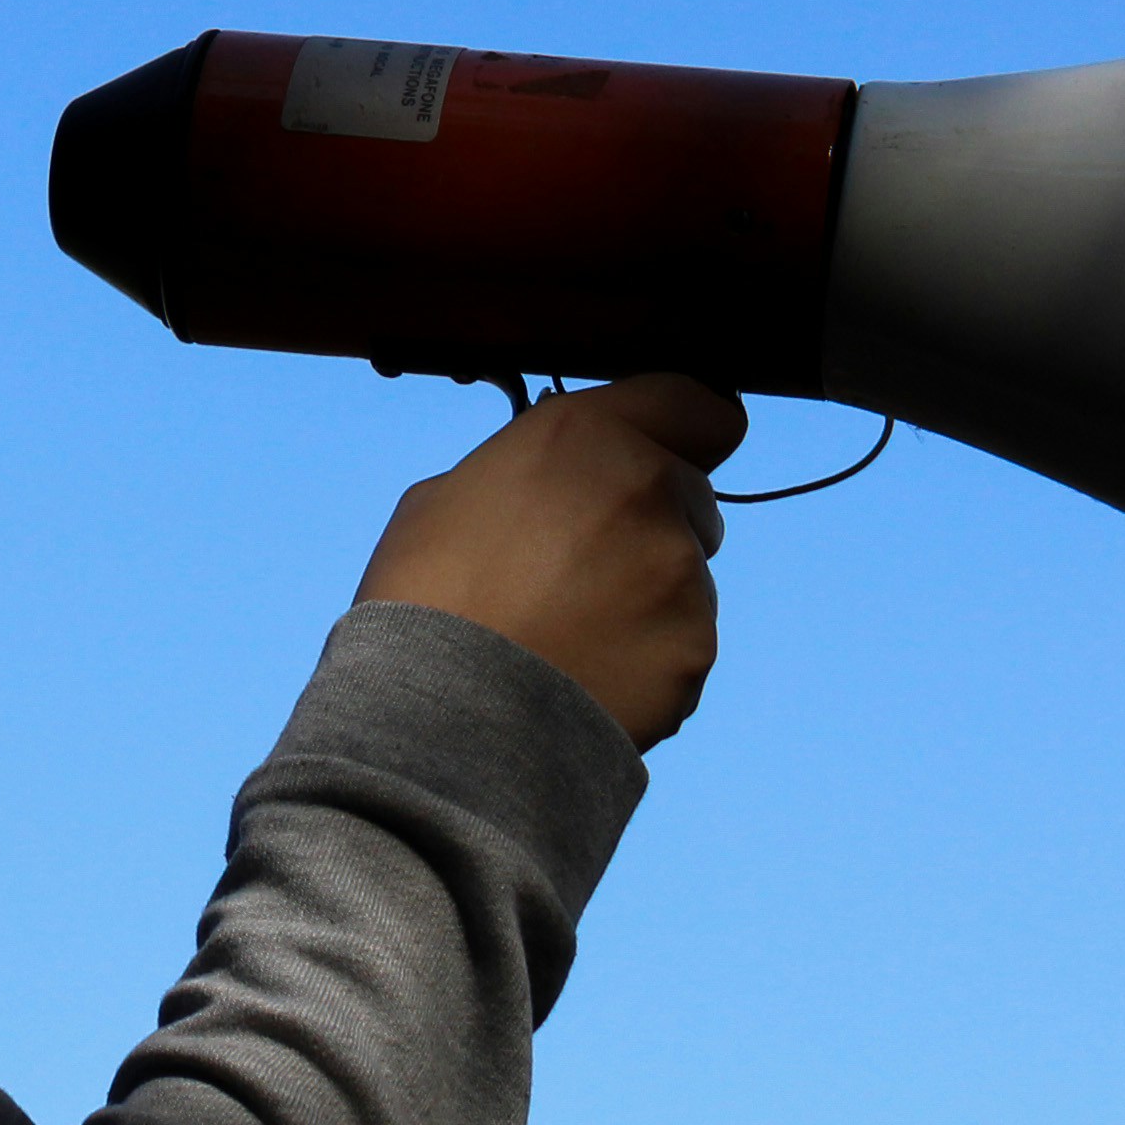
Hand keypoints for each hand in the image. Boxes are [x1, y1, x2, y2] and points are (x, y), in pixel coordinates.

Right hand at [355, 374, 746, 749]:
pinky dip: (647, 662)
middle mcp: (648, 488)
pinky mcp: (695, 647)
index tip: (666, 456)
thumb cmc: (425, 601)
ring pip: (688, 576)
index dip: (684, 432)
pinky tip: (586, 677)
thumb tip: (548, 481)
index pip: (699, 405)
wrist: (442, 719)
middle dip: (653, 526)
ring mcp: (680, 572)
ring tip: (570, 638)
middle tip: (582, 572)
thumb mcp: (446, 496)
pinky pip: (683, 646)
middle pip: (692, 498)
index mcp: (587, 435)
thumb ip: (526, 471)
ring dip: (647, 598)